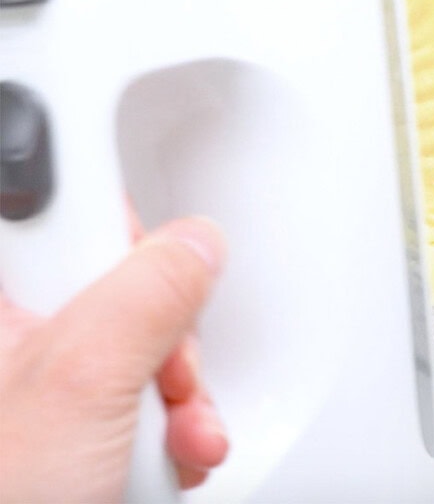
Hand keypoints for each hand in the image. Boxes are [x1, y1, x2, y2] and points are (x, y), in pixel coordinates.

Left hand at [0, 216, 228, 502]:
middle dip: (161, 327)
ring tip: (177, 434)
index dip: (106, 218)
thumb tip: (193, 242)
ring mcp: (21, 389)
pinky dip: (161, 422)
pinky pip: (123, 390)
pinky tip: (168, 454)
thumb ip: (145, 294)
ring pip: (123, 338)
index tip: (141, 232)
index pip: (48, 200)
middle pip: (103, 274)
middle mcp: (1, 341)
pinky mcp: (51, 431)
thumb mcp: (78, 394)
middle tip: (163, 372)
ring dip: (172, 387)